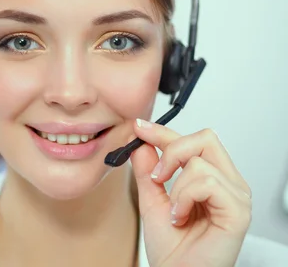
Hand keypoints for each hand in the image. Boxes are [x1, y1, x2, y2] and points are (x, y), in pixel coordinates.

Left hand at [130, 119, 251, 266]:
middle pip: (204, 138)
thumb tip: (141, 143)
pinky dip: (185, 197)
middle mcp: (228, 183)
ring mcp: (236, 196)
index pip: (192, 141)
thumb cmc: (171, 249)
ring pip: (200, 162)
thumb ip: (148, 171)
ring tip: (174, 211)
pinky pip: (207, 182)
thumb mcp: (151, 200)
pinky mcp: (238, 211)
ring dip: (176, 187)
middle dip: (172, 151)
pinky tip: (181, 216)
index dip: (164, 132)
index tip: (139, 128)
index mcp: (212, 178)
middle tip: (158, 178)